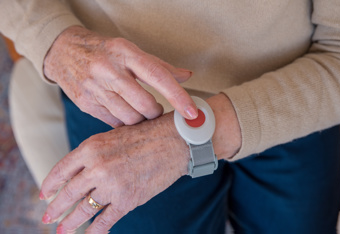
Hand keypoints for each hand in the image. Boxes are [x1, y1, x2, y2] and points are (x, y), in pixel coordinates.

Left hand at [39, 113, 190, 232]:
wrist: (174, 141)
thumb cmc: (146, 134)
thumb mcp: (113, 137)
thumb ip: (94, 154)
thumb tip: (79, 174)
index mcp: (90, 147)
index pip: (61, 170)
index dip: (50, 185)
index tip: (44, 195)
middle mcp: (96, 167)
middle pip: (69, 193)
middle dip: (55, 208)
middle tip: (47, 218)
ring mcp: (111, 185)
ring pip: (84, 209)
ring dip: (70, 223)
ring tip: (62, 231)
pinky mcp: (127, 200)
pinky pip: (105, 220)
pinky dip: (95, 231)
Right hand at [44, 26, 197, 126]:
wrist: (63, 52)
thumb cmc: (104, 51)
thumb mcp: (130, 51)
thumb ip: (159, 66)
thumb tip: (187, 76)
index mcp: (125, 52)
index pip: (158, 76)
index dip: (178, 96)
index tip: (192, 112)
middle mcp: (110, 70)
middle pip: (145, 105)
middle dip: (155, 113)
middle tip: (155, 109)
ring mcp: (96, 88)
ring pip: (130, 118)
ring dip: (141, 120)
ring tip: (140, 111)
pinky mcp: (86, 104)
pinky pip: (114, 123)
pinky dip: (125, 123)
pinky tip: (124, 113)